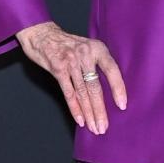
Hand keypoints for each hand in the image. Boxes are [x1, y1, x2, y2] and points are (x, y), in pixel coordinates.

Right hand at [16, 20, 126, 134]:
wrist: (42, 34)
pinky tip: (80, 120)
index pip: (112, 71)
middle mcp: (85, 55)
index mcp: (97, 49)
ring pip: (82, 93)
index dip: (118, 89)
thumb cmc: (68, 44)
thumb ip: (98, 63)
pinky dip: (75, 108)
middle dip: (100, 111)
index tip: (122, 106)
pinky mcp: (58, 69)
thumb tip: (110, 89)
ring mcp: (71, 62)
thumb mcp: (88, 46)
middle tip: (103, 127)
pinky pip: (68, 93)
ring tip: (94, 128)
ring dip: (89, 113)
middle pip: (95, 88)